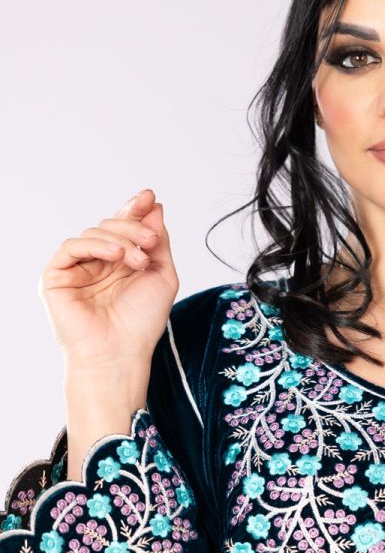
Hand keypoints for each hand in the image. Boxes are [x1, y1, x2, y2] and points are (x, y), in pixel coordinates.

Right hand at [37, 187, 178, 365]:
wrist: (119, 354)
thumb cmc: (141, 323)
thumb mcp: (161, 275)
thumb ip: (158, 241)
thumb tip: (154, 207)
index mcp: (120, 263)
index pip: (124, 228)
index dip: (136, 210)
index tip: (150, 198)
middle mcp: (97, 264)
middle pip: (110, 226)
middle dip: (133, 227)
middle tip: (151, 241)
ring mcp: (76, 269)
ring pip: (93, 232)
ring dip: (121, 239)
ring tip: (139, 259)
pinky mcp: (56, 277)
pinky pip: (72, 246)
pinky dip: (96, 244)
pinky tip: (117, 255)